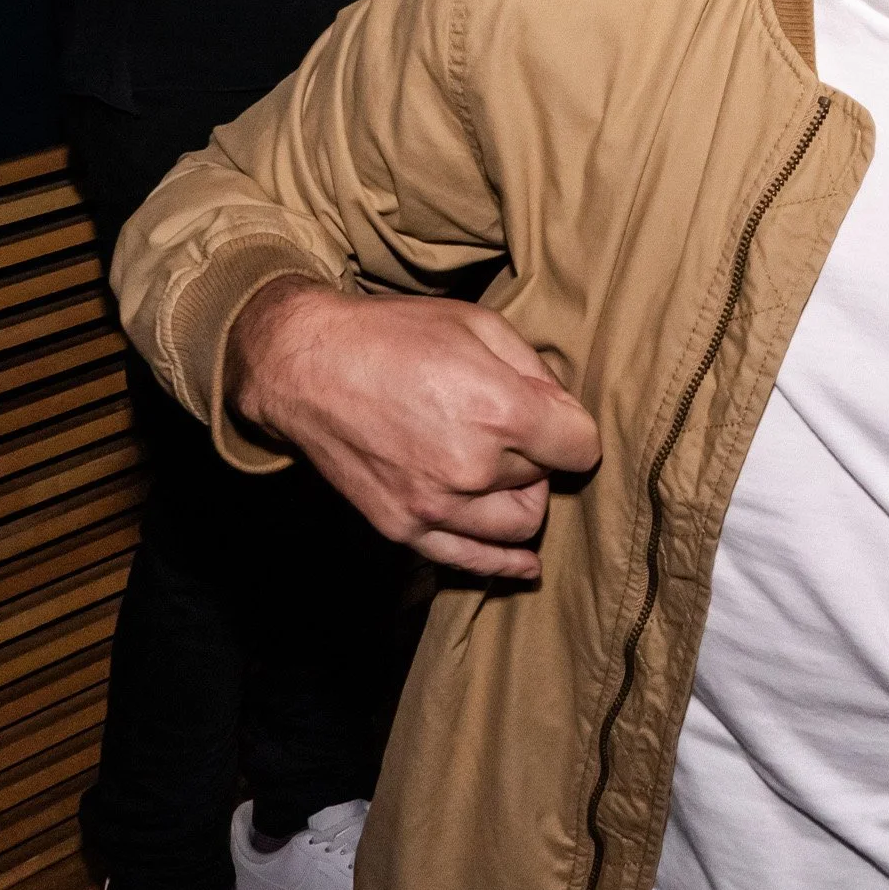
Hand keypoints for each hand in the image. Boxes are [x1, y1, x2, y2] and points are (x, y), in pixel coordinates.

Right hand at [228, 277, 601, 578]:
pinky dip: (503, 565)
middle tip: (512, 428)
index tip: (560, 418)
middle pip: (544, 481)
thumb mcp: (479, 324)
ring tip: (498, 467)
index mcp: (498, 410)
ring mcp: (435, 506)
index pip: (579, 445)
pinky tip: (524, 565)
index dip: (574, 428)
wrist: (308, 366)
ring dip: (519, 498)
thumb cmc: (394, 334)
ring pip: (518, 526)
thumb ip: (534, 371)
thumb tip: (564, 411)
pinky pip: (470, 562)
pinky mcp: (404, 528)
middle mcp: (471, 467)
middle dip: (539, 456)